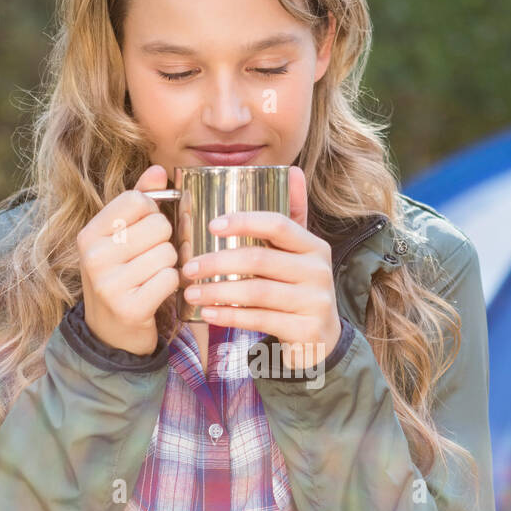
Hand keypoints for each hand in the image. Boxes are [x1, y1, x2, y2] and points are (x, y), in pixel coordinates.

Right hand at [76, 166, 178, 355]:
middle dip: (164, 242)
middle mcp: (94, 257)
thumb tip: (158, 169)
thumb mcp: (120, 238)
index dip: (153, 213)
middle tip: (149, 260)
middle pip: (159, 226)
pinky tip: (156, 293)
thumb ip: (139, 201)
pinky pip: (170, 279)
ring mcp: (109, 284)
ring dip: (169, 266)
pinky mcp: (130, 307)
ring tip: (151, 278)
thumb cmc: (120, 277)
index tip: (144, 231)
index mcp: (89, 234)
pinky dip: (171, 286)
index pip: (137, 200)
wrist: (109, 334)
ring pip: (168, 253)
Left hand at [181, 165, 341, 371]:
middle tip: (189, 268)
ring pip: (257, 292)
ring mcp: (315, 302)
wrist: (321, 341)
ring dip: (218, 292)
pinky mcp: (306, 330)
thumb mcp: (301, 254)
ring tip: (191, 293)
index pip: (278, 224)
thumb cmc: (299, 290)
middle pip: (260, 259)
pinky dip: (230, 316)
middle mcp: (318, 271)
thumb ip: (293, 215)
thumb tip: (291, 170)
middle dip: (218, 262)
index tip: (211, 225)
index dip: (244, 221)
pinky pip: (260, 320)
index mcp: (314, 246)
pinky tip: (208, 314)